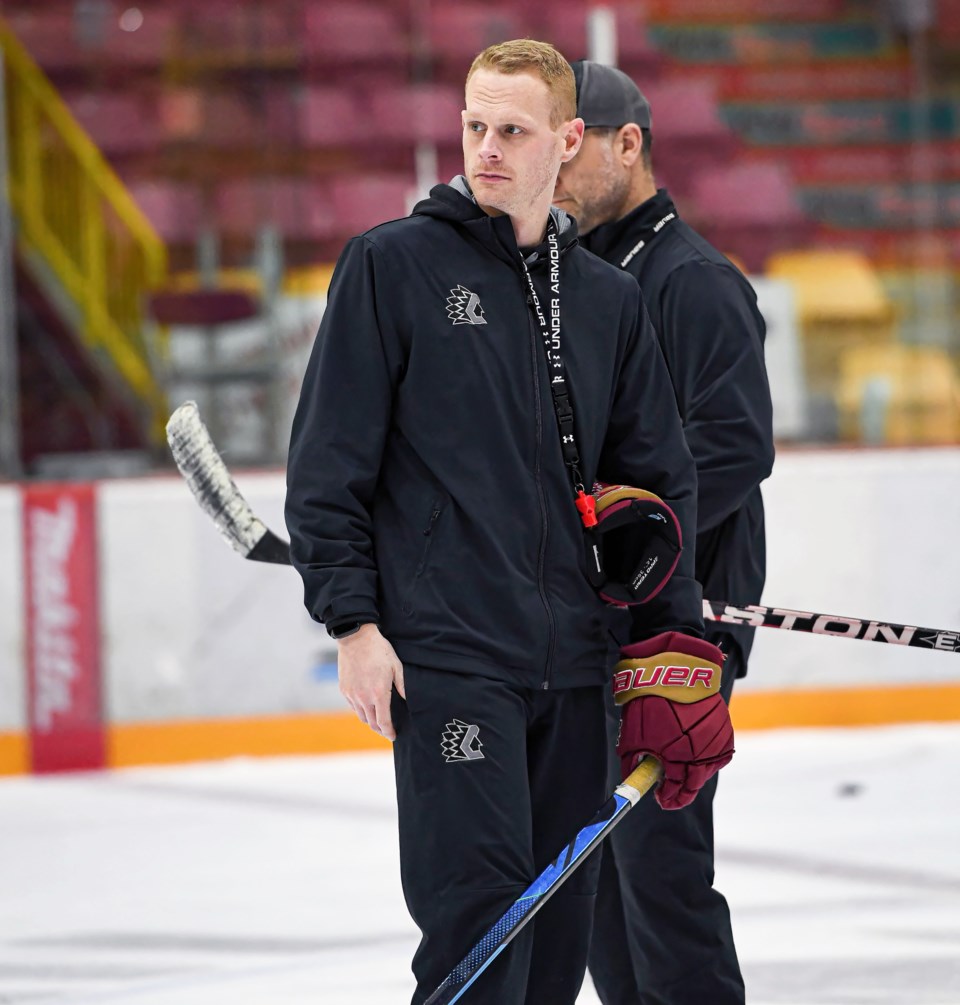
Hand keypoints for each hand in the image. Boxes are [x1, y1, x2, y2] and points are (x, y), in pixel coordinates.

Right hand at [337, 624, 404, 739]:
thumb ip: (402, 686)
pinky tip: (366, 706)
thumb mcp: (396, 666)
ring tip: (377, 719)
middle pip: (371, 723)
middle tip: (386, 731)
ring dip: (370, 720)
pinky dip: (360, 709)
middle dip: (380, 729)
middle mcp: (364, 698)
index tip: (393, 736)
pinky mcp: (344, 689)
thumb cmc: (379, 651)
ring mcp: (352, 694)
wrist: (356, 638)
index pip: (383, 722)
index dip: (388, 732)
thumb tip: (408, 700)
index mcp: (379, 694)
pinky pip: (353, 706)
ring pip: (361, 716)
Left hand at [613, 631, 733, 809]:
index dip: (668, 798)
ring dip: (693, 773)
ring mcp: (716, 741)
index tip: (661, 799)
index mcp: (679, 757)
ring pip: (707, 769)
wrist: (674, 668)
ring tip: (679, 767)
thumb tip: (633, 777)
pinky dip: (705, 756)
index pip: (676, 790)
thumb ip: (633, 762)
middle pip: (694, 784)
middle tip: (669, 791)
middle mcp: (702, 753)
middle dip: (681, 791)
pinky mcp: (724, 728)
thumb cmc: (650, 700)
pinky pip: (716, 752)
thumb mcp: (632, 735)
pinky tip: (693, 751)